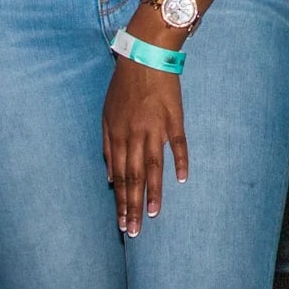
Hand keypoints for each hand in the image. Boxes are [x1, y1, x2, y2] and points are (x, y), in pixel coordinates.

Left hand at [102, 37, 188, 237]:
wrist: (144, 57)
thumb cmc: (123, 87)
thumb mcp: (106, 116)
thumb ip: (107, 147)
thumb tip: (109, 176)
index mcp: (117, 136)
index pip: (118, 177)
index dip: (120, 202)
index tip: (121, 223)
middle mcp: (134, 136)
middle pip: (133, 178)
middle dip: (132, 206)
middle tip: (134, 231)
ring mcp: (155, 128)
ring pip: (153, 166)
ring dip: (152, 192)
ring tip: (153, 215)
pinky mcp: (173, 119)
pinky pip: (178, 143)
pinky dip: (180, 161)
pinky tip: (181, 179)